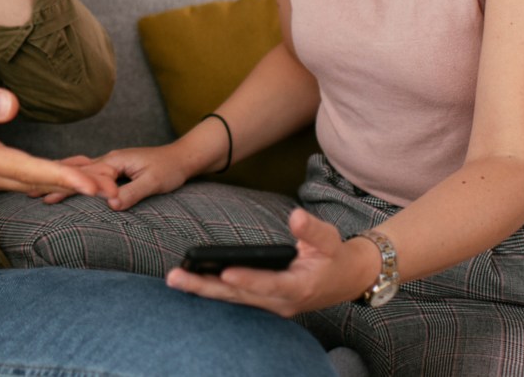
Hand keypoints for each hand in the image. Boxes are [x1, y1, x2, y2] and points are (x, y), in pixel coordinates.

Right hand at [0, 81, 107, 197]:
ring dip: (68, 184)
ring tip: (105, 182)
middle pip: (38, 183)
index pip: (26, 170)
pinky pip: (26, 179)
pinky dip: (53, 178)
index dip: (60, 178)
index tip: (90, 186)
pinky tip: (72, 174)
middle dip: (77, 186)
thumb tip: (11, 104)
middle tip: (115, 188)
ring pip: (35, 184)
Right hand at [36, 144, 190, 208]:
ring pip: (79, 170)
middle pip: (75, 171)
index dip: (64, 185)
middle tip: (28, 192)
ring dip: (60, 178)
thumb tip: (111, 205)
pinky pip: (88, 173)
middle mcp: (108, 159)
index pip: (85, 175)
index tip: (44, 196)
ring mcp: (110, 162)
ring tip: (37, 187)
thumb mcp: (153, 183)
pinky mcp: (114, 167)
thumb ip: (132, 193)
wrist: (182, 158)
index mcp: (114, 161)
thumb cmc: (169, 169)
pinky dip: (73, 178)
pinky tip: (64, 183)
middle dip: (52, 181)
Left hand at [164, 208, 370, 316]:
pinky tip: (191, 282)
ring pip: (234, 299)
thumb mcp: (330, 240)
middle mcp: (282, 302)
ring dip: (204, 290)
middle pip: (240, 296)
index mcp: (299, 287)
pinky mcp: (266, 303)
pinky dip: (214, 291)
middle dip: (207, 287)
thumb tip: (296, 216)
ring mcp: (273, 306)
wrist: (348, 279)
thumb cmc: (335, 256)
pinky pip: (237, 299)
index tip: (225, 272)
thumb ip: (312, 230)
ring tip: (175, 279)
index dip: (248, 279)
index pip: (269, 285)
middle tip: (176, 277)